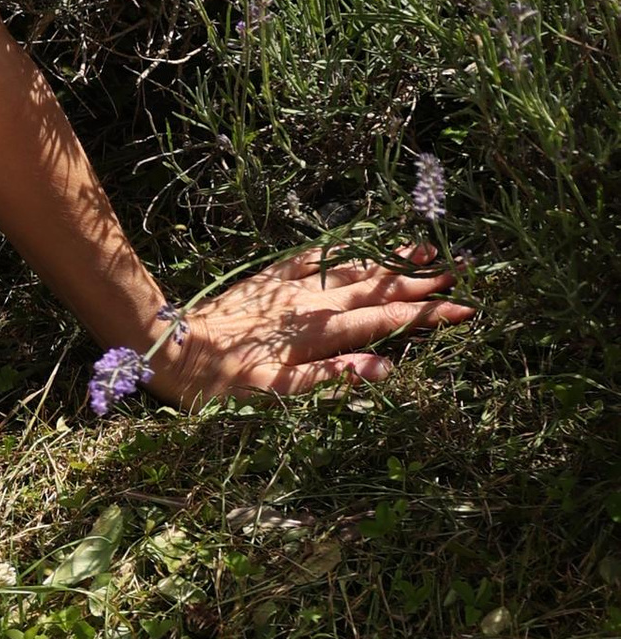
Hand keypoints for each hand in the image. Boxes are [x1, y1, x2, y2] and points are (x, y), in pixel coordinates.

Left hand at [151, 244, 473, 406]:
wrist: (171, 348)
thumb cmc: (221, 384)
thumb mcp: (276, 395)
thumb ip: (333, 379)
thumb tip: (385, 368)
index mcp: (320, 333)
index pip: (387, 321)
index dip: (429, 316)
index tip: (466, 309)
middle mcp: (312, 303)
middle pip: (379, 288)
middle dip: (423, 281)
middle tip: (462, 270)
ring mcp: (292, 287)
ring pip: (353, 268)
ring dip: (391, 260)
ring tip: (426, 248)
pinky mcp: (270, 279)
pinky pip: (316, 257)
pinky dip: (345, 249)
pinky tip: (360, 244)